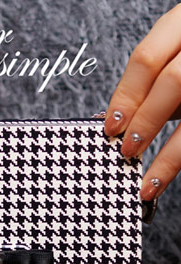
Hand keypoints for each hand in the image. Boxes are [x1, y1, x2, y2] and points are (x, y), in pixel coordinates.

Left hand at [104, 3, 180, 200]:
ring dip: (170, 156)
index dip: (125, 97)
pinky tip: (165, 176)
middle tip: (126, 151)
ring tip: (148, 183)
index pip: (145, 59)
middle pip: (173, 81)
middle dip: (145, 121)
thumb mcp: (171, 59)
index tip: (110, 129)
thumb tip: (113, 125)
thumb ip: (147, 87)